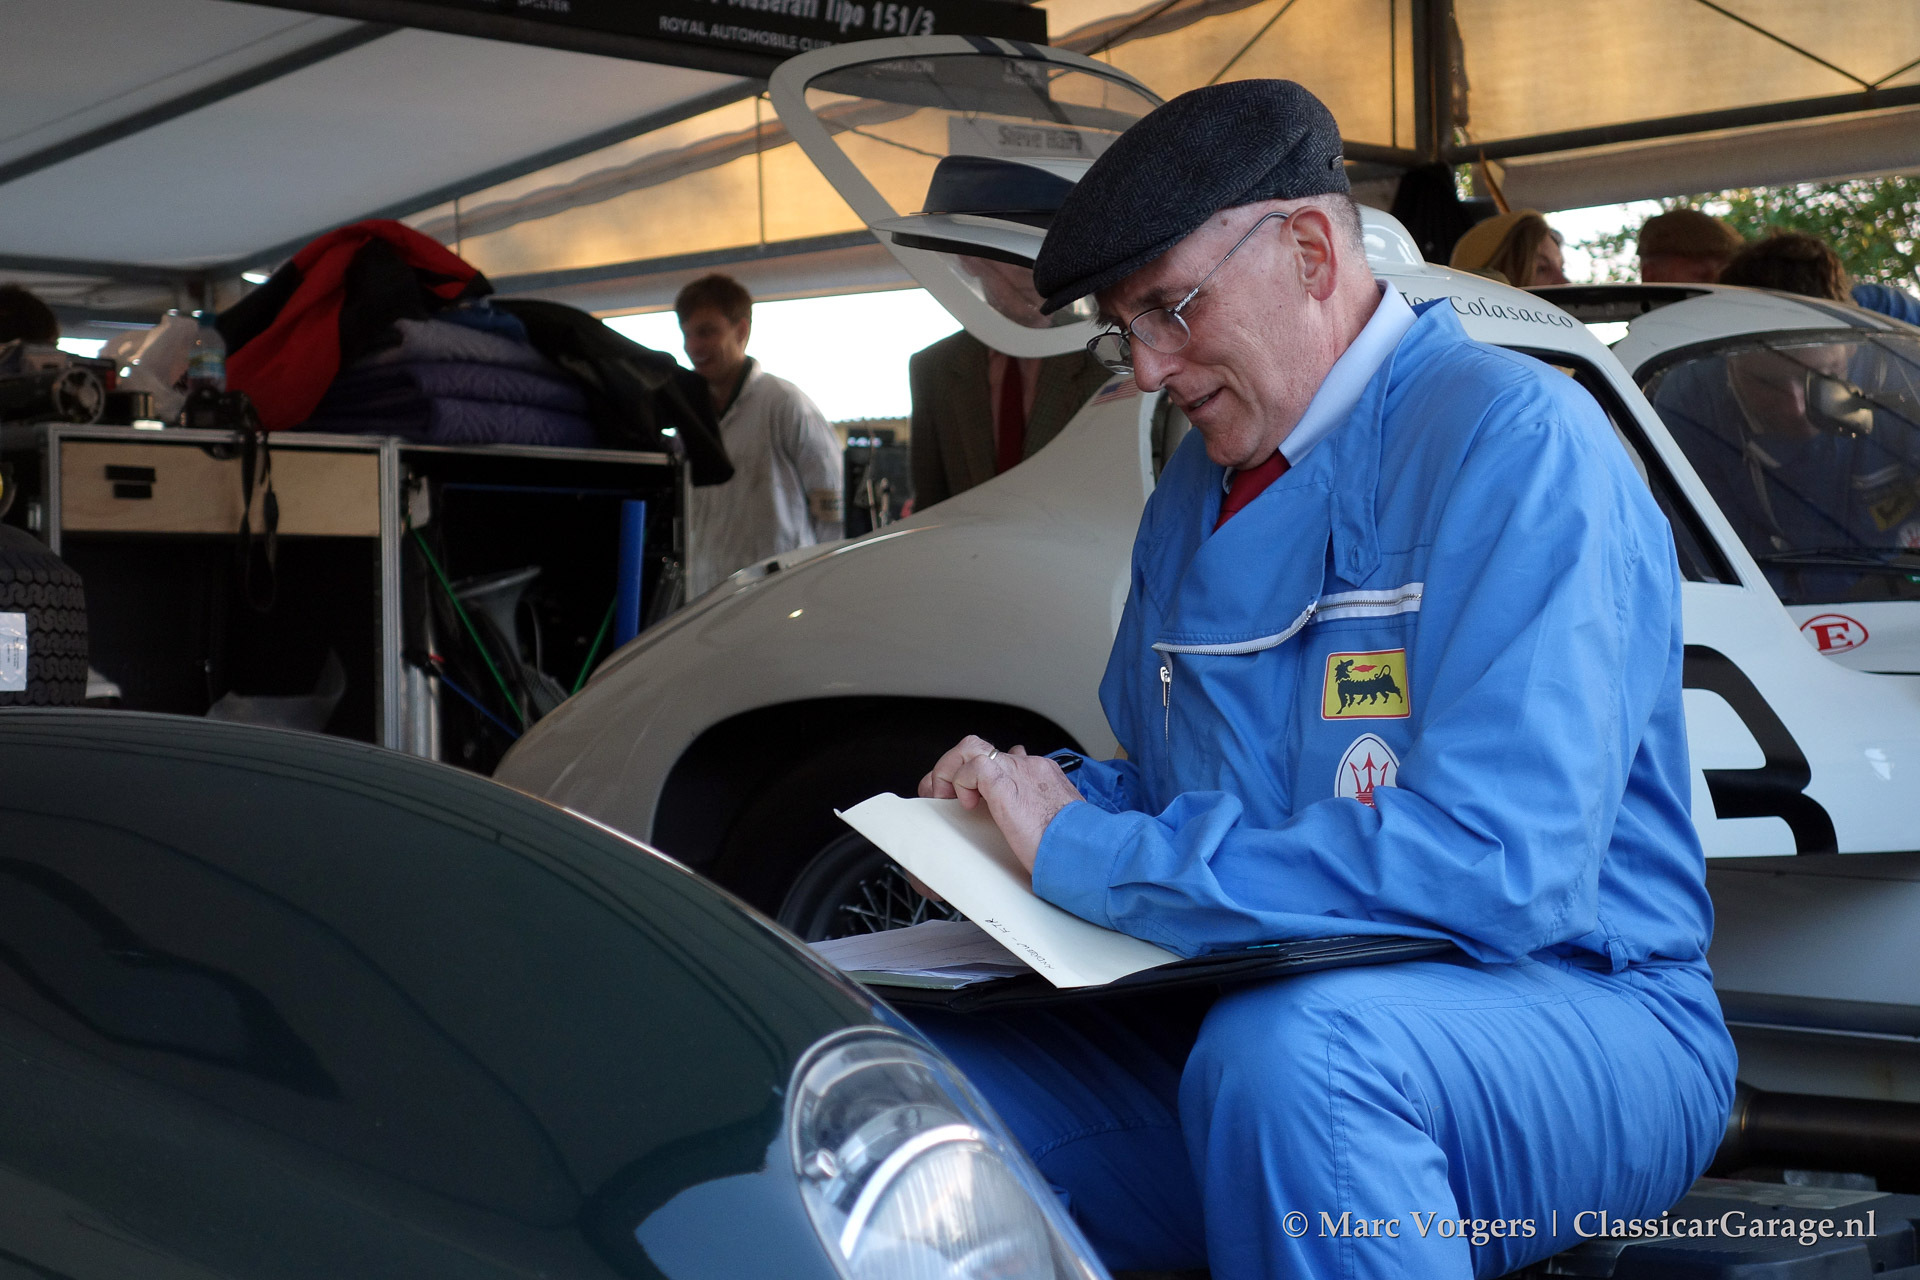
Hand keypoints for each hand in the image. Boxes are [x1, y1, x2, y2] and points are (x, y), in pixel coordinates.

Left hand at [917, 736, 1083, 872]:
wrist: (1086, 849)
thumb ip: (1040, 812)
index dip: (974, 773)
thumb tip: (1027, 818)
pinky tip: (968, 805)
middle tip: (945, 796)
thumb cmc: (1073, 846)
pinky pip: (971, 768)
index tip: (966, 795)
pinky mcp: (1006, 784)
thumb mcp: (1056, 822)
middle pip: (980, 747)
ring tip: (947, 799)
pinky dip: (960, 783)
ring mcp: (1018, 771)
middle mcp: (1029, 765)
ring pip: (969, 749)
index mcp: (1042, 774)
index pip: (1001, 758)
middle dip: (954, 768)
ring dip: (949, 773)